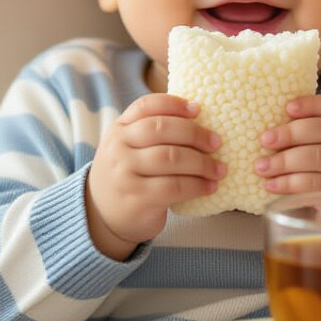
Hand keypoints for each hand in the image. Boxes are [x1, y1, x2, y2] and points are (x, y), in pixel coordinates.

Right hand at [86, 94, 224, 259]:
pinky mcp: (138, 199)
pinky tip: (210, 186)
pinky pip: (175, 187)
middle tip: (216, 142)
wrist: (101, 217)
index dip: (174, 104)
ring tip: (220, 169)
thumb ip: (151, 131)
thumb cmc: (127, 176)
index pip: (146, 106)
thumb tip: (198, 116)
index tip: (198, 108)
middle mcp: (118, 148)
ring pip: (171, 158)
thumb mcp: (127, 148)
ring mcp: (125, 173)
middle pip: (162, 129)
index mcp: (118, 129)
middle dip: (195, 133)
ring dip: (202, 163)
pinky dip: (197, 185)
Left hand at [256, 96, 320, 195]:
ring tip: (261, 167)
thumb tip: (268, 133)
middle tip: (265, 140)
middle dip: (290, 133)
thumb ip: (305, 144)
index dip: (310, 104)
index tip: (287, 107)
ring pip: (318, 156)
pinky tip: (272, 186)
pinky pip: (316, 184)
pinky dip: (289, 183)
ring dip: (284, 161)